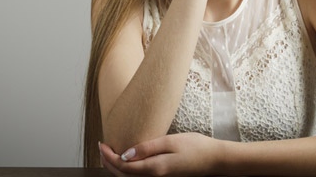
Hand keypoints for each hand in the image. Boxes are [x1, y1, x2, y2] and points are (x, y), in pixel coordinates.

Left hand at [99, 133, 224, 176]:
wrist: (215, 160)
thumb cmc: (196, 147)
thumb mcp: (170, 142)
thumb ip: (147, 148)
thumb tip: (125, 155)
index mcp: (154, 169)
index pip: (123, 167)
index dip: (109, 157)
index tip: (102, 144)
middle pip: (123, 176)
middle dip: (108, 163)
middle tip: (101, 147)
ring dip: (117, 168)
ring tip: (109, 153)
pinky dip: (128, 170)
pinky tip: (127, 159)